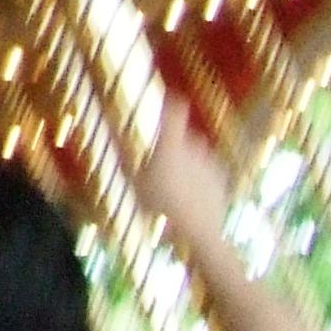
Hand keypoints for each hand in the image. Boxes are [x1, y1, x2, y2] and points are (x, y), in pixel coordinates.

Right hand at [135, 112, 232, 256]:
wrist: (199, 232)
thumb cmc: (161, 206)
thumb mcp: (134, 181)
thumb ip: (123, 153)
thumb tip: (108, 128)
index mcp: (171, 144)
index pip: (175, 110)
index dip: (171, 101)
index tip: (168, 98)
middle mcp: (194, 147)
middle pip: (184, 136)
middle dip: (176, 145)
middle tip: (163, 167)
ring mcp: (210, 162)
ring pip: (197, 154)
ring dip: (189, 162)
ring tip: (177, 186)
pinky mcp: (222, 178)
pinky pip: (208, 170)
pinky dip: (201, 177)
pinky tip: (192, 196)